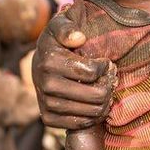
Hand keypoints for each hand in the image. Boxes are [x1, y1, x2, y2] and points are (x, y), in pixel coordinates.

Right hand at [31, 4, 115, 129]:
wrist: (39, 62)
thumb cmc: (57, 41)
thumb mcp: (60, 25)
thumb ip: (67, 28)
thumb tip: (79, 38)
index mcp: (50, 61)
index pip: (92, 72)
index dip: (105, 67)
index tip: (105, 63)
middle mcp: (46, 84)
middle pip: (94, 95)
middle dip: (108, 86)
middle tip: (110, 79)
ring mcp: (46, 103)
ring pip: (89, 112)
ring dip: (104, 103)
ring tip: (106, 91)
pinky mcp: (47, 118)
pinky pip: (78, 124)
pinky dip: (93, 117)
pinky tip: (97, 105)